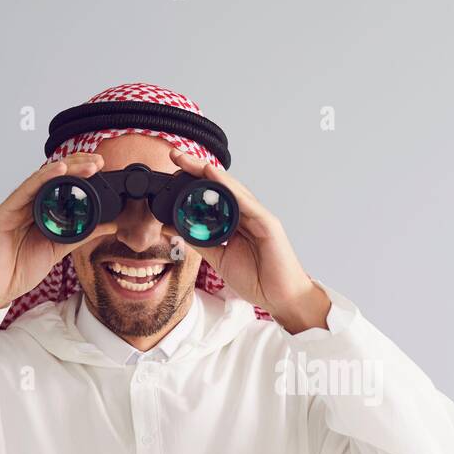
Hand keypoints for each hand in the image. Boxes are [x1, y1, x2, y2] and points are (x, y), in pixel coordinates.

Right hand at [0, 152, 117, 313]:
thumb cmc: (19, 269)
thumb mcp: (59, 249)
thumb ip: (82, 234)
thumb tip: (111, 225)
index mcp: (39, 211)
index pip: (61, 184)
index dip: (81, 173)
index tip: (102, 168)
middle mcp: (26, 204)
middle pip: (53, 176)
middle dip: (77, 165)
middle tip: (99, 161)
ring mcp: (15, 206)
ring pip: (41, 178)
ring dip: (66, 168)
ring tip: (87, 164)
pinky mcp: (4, 212)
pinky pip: (26, 190)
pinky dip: (44, 178)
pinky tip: (60, 170)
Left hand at [167, 148, 329, 332]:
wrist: (281, 298)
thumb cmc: (257, 279)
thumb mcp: (219, 258)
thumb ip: (198, 241)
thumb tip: (172, 226)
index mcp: (236, 222)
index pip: (213, 196)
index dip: (193, 182)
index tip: (172, 171)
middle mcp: (248, 215)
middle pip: (221, 187)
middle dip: (198, 169)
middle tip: (176, 155)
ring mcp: (259, 217)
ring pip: (232, 190)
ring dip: (211, 174)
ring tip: (190, 161)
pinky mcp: (268, 224)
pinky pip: (246, 203)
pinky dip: (229, 189)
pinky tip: (214, 177)